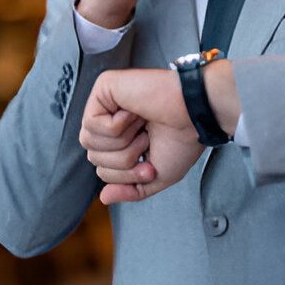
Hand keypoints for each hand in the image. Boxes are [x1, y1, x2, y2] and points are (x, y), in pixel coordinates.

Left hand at [80, 68, 203, 204]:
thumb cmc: (183, 139)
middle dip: (123, 159)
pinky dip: (117, 126)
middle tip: (147, 141)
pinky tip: (135, 113)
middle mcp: (111, 118)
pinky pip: (91, 123)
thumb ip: (130, 189)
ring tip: (142, 127)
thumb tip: (104, 197)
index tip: (150, 164)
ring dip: (122, 142)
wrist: (195, 116)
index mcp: (123, 137)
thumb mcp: (155, 176)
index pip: (102, 168)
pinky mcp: (104, 87)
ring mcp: (106, 102)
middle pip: (93, 156)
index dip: (126, 174)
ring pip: (88, 141)